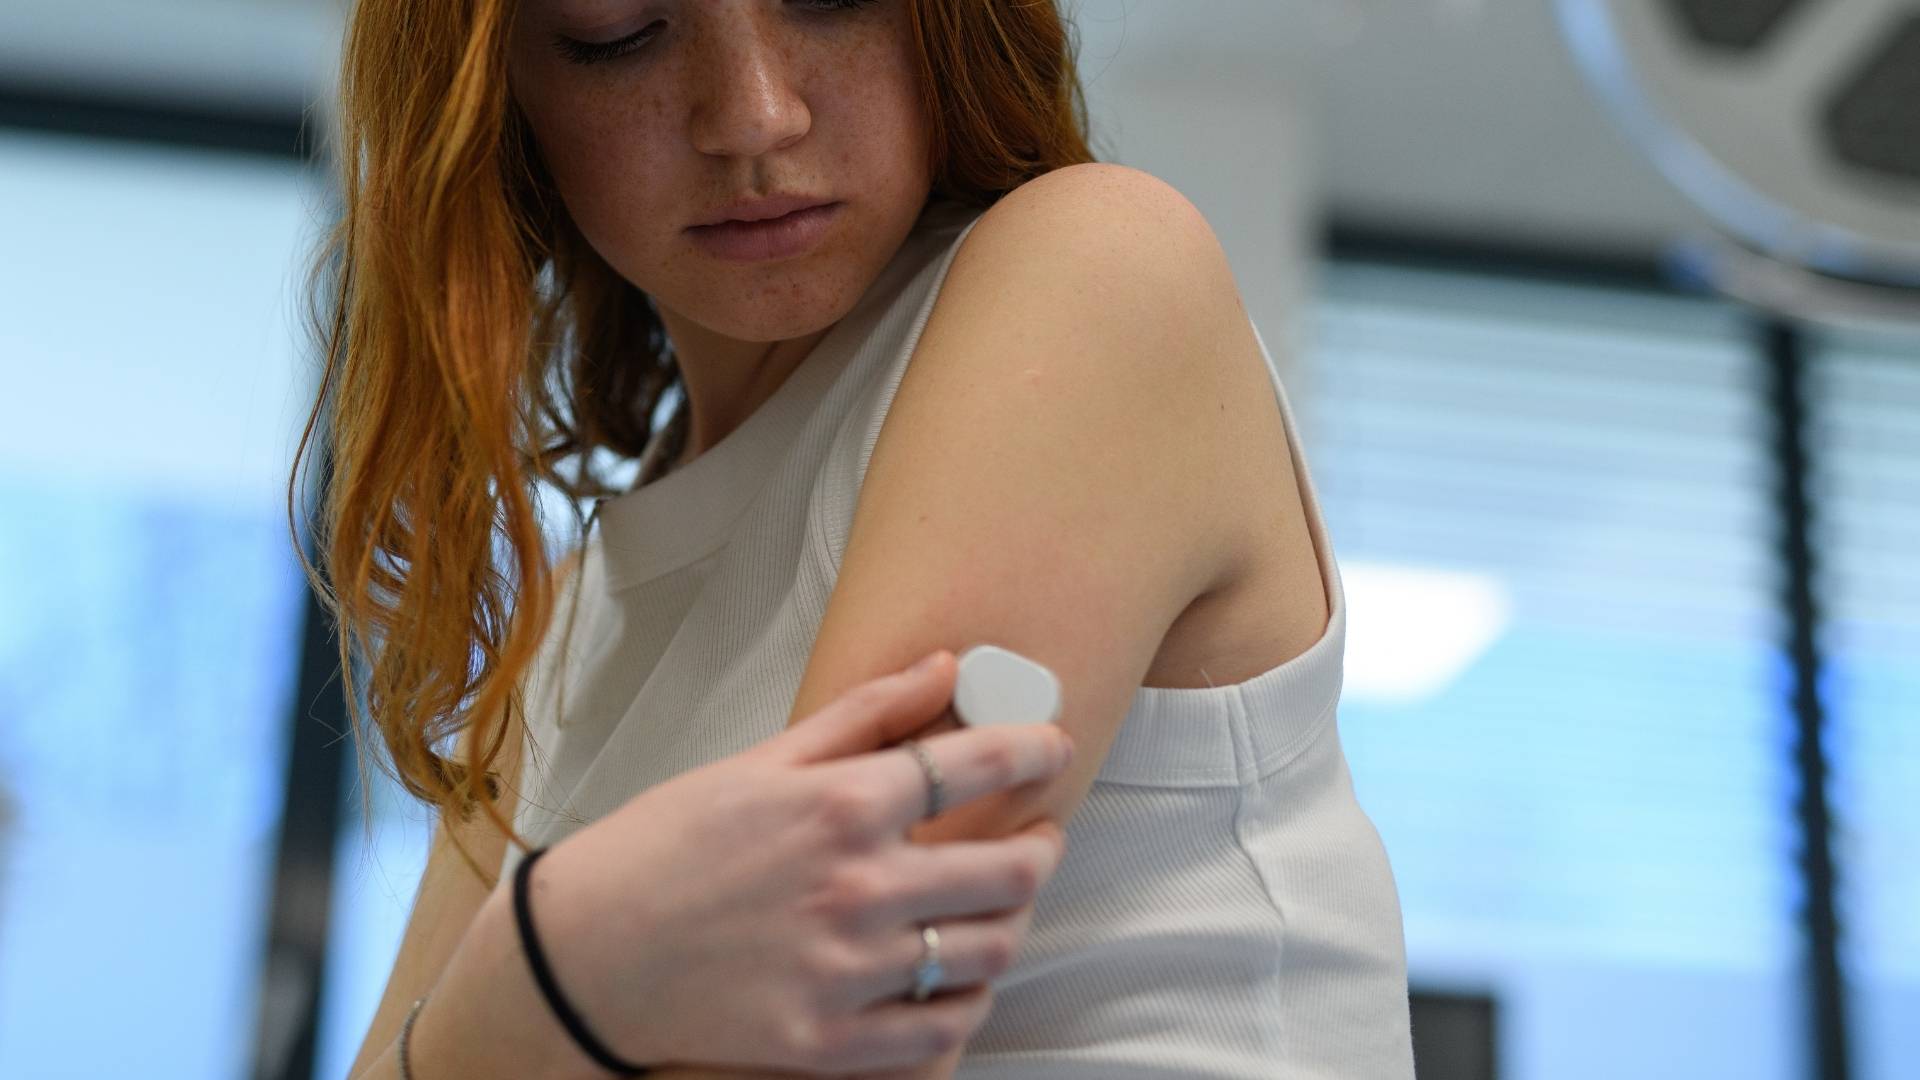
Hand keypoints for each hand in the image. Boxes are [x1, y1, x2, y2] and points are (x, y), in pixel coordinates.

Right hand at [529, 650, 1074, 1075]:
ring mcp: (848, 972)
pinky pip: (944, 1029)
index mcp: (840, 804)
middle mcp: (857, 887)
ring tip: (997, 903)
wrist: (582, 954)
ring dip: (1012, 921)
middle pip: (1011, 868)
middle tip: (1036, 834)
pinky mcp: (830, 1043)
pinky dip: (968, 999)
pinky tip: (956, 974)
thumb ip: (866, 716)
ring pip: (991, 949)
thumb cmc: (664, 846)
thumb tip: (944, 667)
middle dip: (1042, 844)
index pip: (980, 765)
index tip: (1051, 747)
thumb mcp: (762, 760)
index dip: (1035, 750)